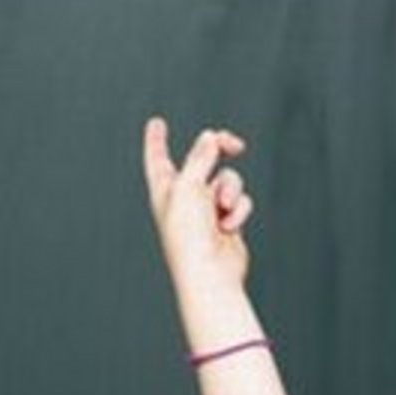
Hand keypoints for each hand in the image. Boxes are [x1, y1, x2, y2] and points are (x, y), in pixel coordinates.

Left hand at [142, 117, 253, 289]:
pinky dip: (238, 210)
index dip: (156, 140)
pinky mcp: (226, 219)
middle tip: (235, 144)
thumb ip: (200, 157)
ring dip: (231, 190)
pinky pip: (240, 200)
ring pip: (228, 179)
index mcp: (163, 190)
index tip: (156, 122)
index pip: (157, 158)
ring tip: (223, 209)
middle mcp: (183, 197)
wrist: (208, 271)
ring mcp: (206, 208)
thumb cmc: (189, 233)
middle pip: (202, 159)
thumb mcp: (189, 186)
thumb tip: (210, 137)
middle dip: (220, 149)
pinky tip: (227, 227)